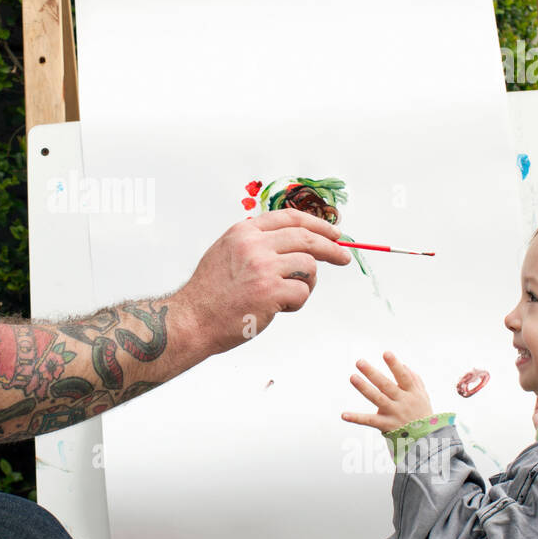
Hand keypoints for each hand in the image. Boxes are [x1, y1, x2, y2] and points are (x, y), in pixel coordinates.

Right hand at [172, 209, 351, 355]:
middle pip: (307, 238)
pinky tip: (277, 309)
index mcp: (244, 232)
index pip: (290, 218)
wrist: (193, 320)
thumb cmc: (210, 293)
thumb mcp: (226, 253)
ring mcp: (263, 268)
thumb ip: (255, 243)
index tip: (333, 233)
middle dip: (331, 248)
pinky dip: (296, 303)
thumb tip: (294, 241)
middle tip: (344, 257)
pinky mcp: (271, 292)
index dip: (317, 224)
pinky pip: (302, 293)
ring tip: (286, 296)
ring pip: (309, 268)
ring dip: (306, 284)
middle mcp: (254, 245)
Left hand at [342, 351, 433, 431]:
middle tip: (359, 362)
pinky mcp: (386, 425)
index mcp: (411, 392)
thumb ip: (414, 380)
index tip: (386, 353)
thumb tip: (403, 365)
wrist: (427, 440)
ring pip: (377, 399)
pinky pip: (369, 421)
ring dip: (364, 388)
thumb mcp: (423, 396)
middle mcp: (402, 401)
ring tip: (352, 377)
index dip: (395, 365)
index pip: (403, 376)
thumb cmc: (422, 414)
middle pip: (386, 385)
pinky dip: (356, 418)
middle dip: (372, 373)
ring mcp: (394, 413)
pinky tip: (344, 415)